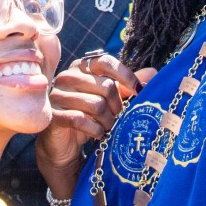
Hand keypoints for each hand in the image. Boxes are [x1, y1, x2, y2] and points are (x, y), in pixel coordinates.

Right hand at [36, 54, 156, 198]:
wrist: (65, 143)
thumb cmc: (89, 116)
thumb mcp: (110, 99)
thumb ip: (127, 85)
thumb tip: (153, 73)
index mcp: (81, 67)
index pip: (105, 62)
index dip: (125, 75)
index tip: (138, 91)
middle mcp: (67, 77)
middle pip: (105, 86)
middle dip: (117, 107)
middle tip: (117, 118)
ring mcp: (57, 95)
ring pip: (96, 105)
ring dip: (107, 121)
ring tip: (108, 128)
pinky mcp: (53, 115)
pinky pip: (80, 119)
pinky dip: (94, 129)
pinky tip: (97, 133)